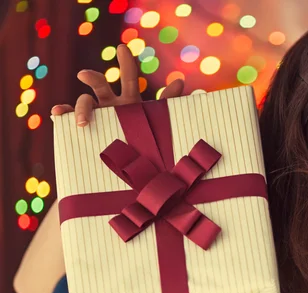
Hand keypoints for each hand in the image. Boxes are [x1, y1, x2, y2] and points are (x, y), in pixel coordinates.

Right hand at [50, 44, 183, 126]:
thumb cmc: (146, 138)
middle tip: (84, 75)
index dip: (126, 62)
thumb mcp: (157, 120)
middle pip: (100, 85)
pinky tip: (58, 113)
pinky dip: (62, 113)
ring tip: (82, 122)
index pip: (128, 77)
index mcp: (129, 100)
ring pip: (84, 102)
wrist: (133, 162)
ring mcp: (97, 115)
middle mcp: (111, 104)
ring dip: (80, 108)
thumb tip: (181, 81)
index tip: (122, 48)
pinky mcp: (85, 127)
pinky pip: (69, 118)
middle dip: (92, 78)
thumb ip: (168, 101)